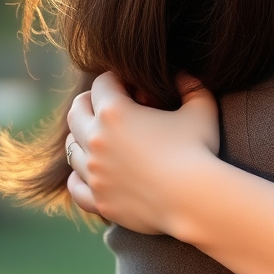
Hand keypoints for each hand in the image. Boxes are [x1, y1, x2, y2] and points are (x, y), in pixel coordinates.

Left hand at [65, 72, 219, 234]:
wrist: (195, 200)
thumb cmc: (199, 151)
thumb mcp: (202, 109)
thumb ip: (192, 86)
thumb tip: (182, 74)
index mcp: (115, 113)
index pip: (102, 83)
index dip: (116, 79)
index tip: (129, 84)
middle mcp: (95, 140)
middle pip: (76, 111)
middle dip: (91, 103)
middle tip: (109, 106)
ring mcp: (93, 172)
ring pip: (71, 148)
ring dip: (82, 138)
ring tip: (101, 139)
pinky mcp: (99, 199)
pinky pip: (76, 185)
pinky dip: (80, 176)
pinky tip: (93, 173)